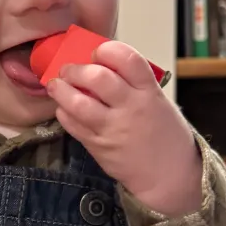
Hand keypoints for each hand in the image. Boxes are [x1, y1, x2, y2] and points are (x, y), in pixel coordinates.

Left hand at [47, 41, 201, 216]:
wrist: (169, 176)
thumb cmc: (166, 136)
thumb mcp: (159, 103)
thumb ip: (134, 85)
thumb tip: (102, 66)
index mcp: (149, 92)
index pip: (128, 59)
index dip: (107, 50)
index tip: (97, 52)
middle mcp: (131, 108)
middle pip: (98, 78)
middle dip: (76, 69)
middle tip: (68, 69)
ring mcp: (113, 129)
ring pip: (78, 103)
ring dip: (61, 90)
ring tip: (55, 85)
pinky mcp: (99, 147)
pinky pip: (73, 126)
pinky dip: (64, 113)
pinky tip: (63, 107)